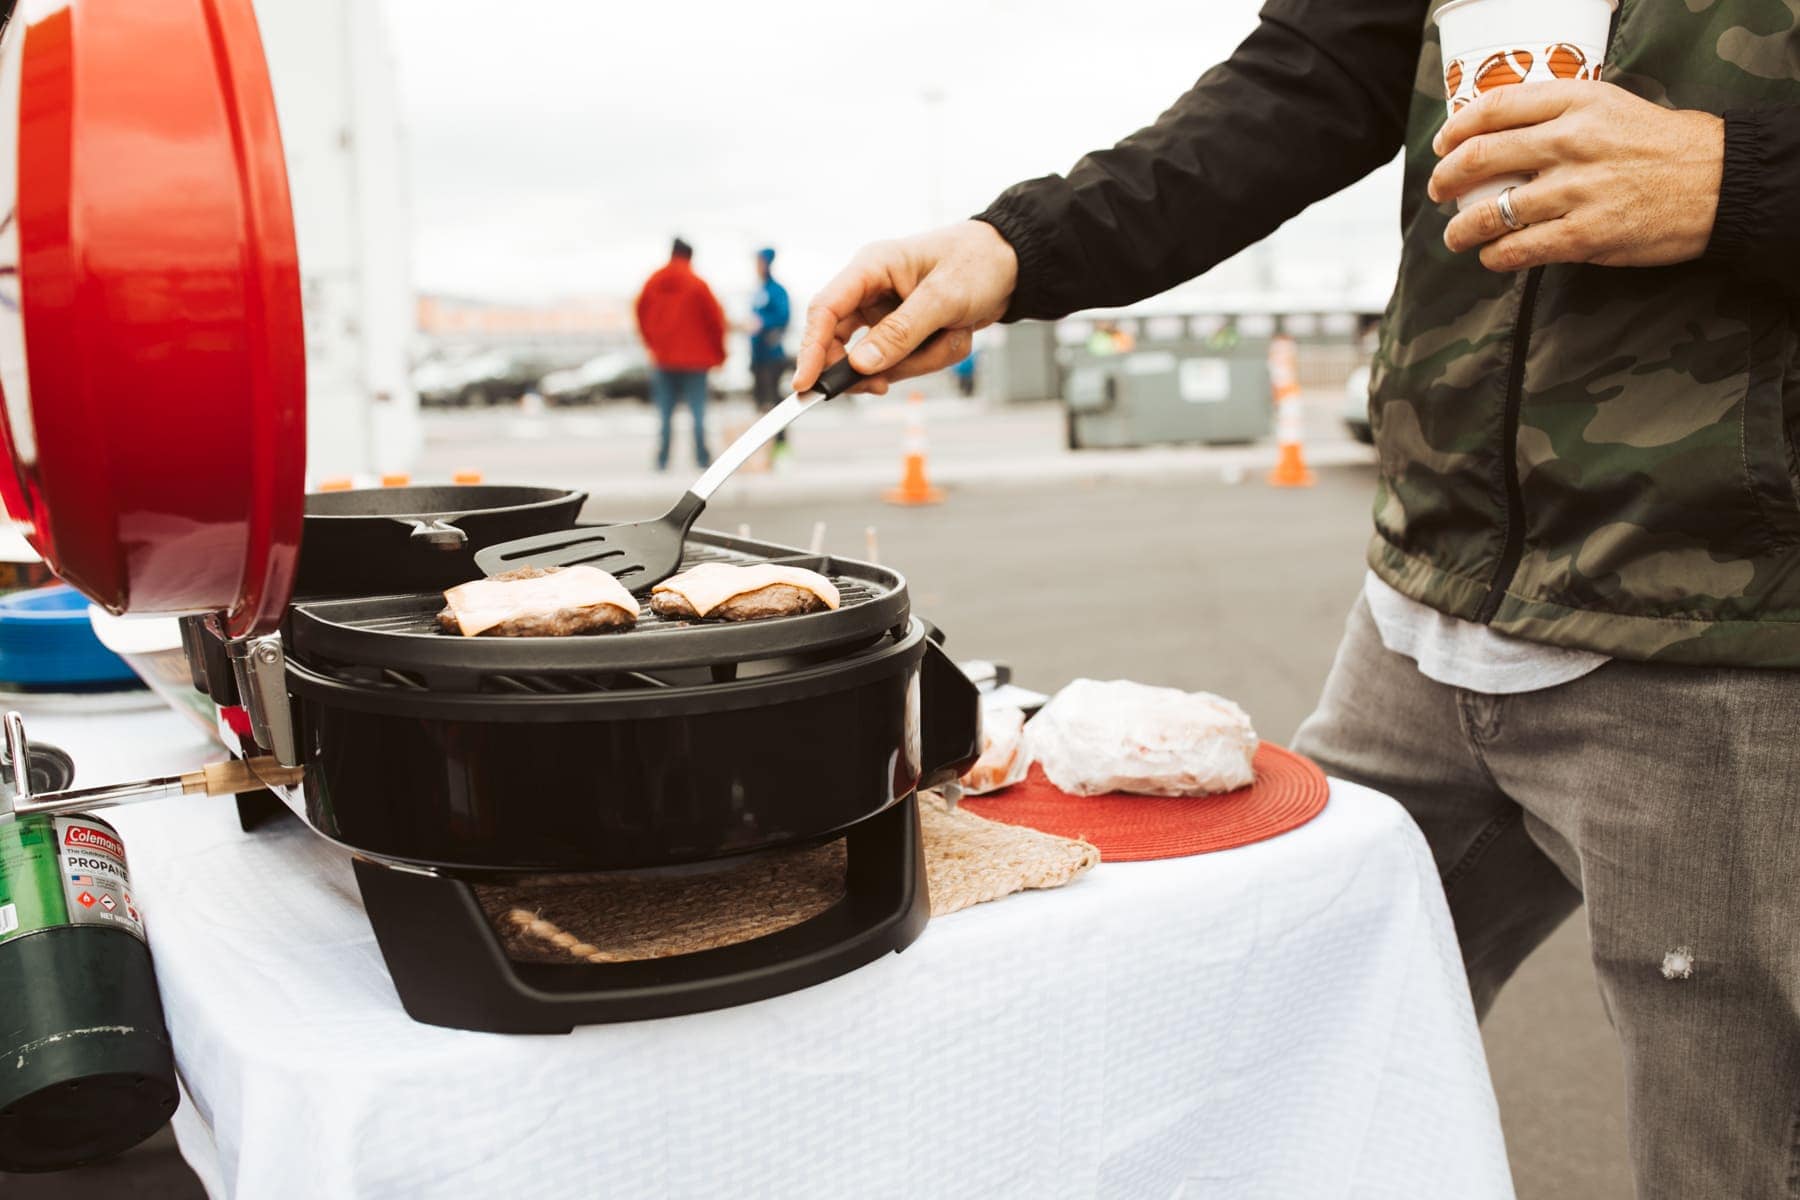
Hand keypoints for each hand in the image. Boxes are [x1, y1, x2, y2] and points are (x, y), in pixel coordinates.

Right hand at [793, 220, 1017, 394]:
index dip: (810, 349)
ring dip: (918, 360)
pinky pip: (904, 362)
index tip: (805, 385)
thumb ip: (901, 332)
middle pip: (842, 342)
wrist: (1013, 266)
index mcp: (871, 267)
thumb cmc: (978, 264)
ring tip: (955, 335)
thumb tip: (860, 364)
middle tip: (882, 386)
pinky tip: (955, 337)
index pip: (825, 309)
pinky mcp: (903, 332)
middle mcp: (871, 291)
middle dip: (869, 366)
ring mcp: (886, 314)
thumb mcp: (944, 298)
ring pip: (879, 360)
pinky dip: (930, 359)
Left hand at [1428, 81, 1723, 271]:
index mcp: (1578, 102)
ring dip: (1462, 228)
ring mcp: (1577, 190)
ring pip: (1493, 212)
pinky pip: (1519, 249)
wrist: (1718, 181)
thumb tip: (1499, 136)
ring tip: (1455, 235)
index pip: (1496, 107)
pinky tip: (1492, 256)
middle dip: (1446, 179)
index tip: (1443, 144)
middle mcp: (1572, 142)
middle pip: (1481, 157)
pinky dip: (1496, 256)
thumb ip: (1559, 117)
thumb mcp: (1611, 107)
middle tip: (1439, 191)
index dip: (1457, 128)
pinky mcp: (1585, 234)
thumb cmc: (1661, 144)